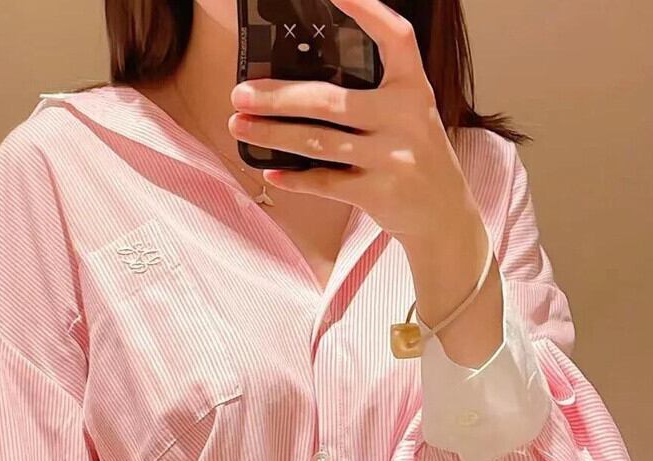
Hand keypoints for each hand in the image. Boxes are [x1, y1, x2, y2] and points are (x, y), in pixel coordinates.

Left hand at [227, 0, 479, 246]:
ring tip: (241, 127)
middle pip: (329, 101)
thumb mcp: (409, 115)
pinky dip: (294, 180)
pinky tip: (270, 172)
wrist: (444, 215)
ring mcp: (392, 158)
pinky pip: (325, 183)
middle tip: (241, 94)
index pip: (396, 37)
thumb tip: (301, 85)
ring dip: (272, 135)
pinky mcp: (378, 193)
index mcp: (414, 88)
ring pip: (319, 143)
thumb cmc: (414, 157)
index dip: (367, 10)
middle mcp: (405, 118)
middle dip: (278, 98)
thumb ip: (372, 95)